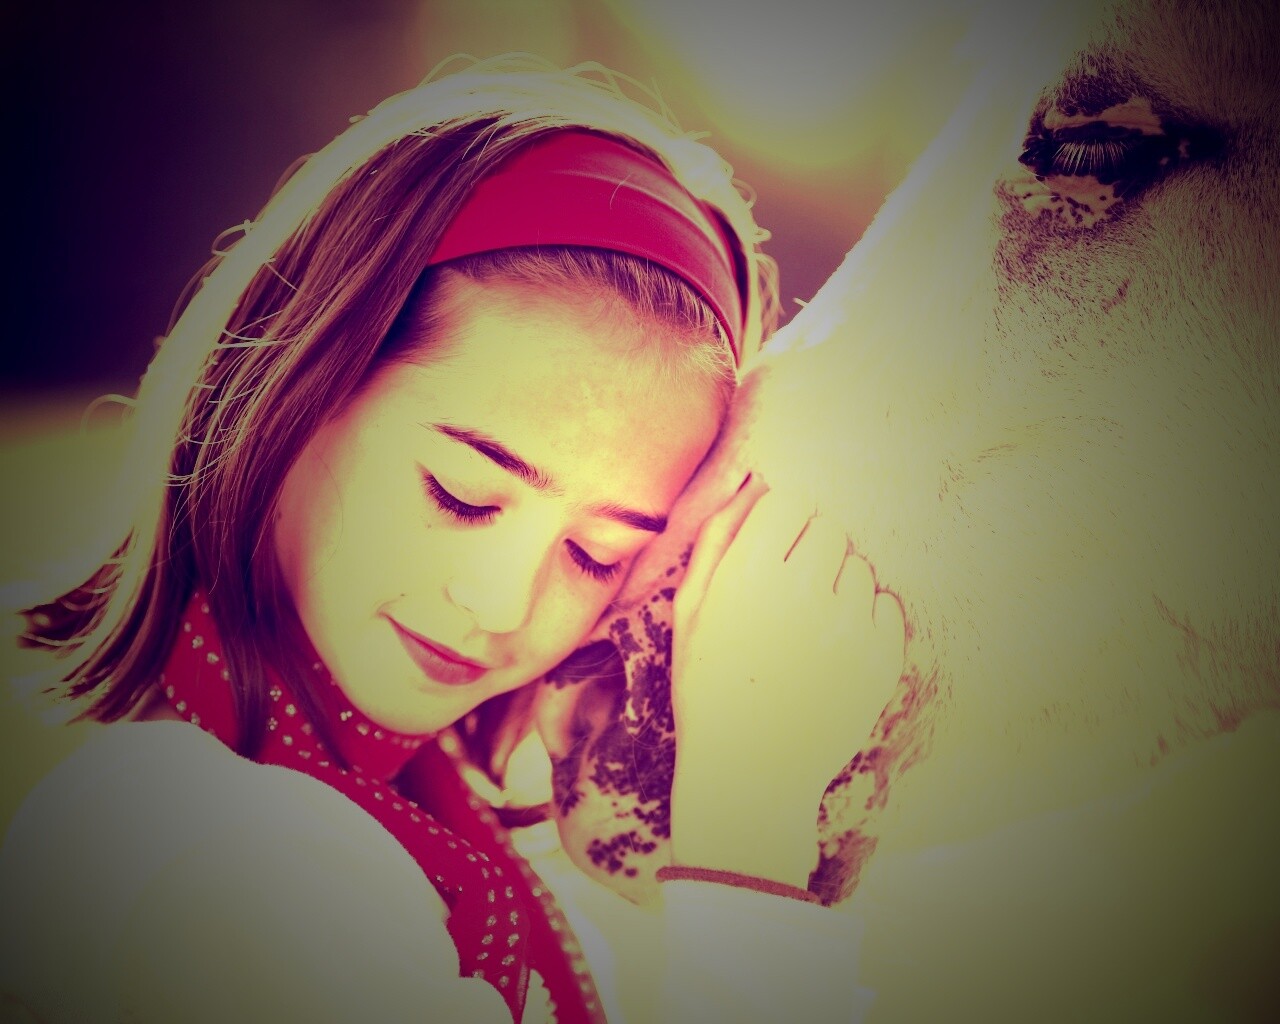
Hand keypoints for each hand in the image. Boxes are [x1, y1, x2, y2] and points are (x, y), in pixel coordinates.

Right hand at [668, 474, 905, 885]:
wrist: (750, 776)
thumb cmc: (708, 687)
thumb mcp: (690, 611)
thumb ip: (718, 538)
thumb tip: (754, 481)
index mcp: (748, 577)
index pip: (791, 502)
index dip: (780, 525)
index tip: (770, 553)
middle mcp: (803, 593)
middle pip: (831, 528)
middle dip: (811, 551)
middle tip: (789, 595)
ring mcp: (849, 628)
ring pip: (860, 568)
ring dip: (839, 586)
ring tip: (809, 631)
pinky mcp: (882, 660)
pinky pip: (887, 607)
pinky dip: (865, 621)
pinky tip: (833, 652)